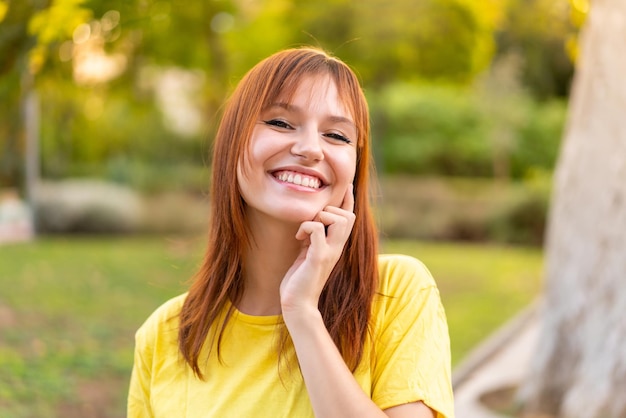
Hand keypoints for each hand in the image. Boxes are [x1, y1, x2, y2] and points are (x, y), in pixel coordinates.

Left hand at [280, 185, 355, 318]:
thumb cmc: (300, 280)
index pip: (350, 218)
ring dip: (320, 217)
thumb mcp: (309, 253)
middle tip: (311, 223)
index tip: (347, 187)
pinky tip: (298, 238)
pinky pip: (317, 228)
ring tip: (306, 230)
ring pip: (339, 219)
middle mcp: (338, 248)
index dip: (349, 200)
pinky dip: (306, 227)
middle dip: (329, 210)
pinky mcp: (318, 257)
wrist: (298, 304)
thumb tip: (311, 223)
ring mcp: (330, 252)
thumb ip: (314, 238)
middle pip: (349, 215)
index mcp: (337, 245)